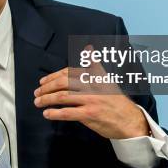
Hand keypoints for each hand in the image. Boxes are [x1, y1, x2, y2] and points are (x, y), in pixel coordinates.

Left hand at [33, 45, 149, 139]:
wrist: (129, 119)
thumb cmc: (115, 101)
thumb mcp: (106, 78)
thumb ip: (94, 65)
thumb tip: (89, 47)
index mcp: (94, 76)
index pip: (68, 72)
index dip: (53, 76)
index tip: (43, 81)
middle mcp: (91, 86)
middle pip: (63, 83)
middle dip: (47, 87)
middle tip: (37, 93)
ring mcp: (90, 100)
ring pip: (63, 97)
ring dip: (47, 99)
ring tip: (38, 103)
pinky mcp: (89, 114)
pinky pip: (68, 112)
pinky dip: (55, 113)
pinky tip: (48, 114)